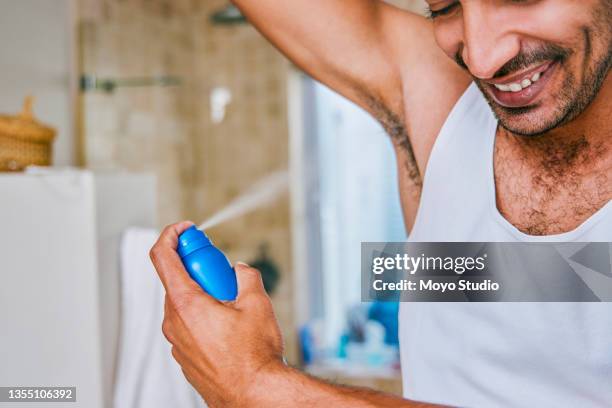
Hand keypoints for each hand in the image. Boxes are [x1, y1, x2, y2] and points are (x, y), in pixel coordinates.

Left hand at [150, 222, 285, 406]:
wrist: (254, 395)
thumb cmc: (253, 356)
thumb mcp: (257, 304)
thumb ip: (246, 276)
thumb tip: (241, 271)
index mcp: (186, 303)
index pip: (162, 257)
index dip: (172, 235)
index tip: (186, 229)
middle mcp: (174, 322)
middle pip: (177, 280)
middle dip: (199, 268)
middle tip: (223, 270)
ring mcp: (177, 341)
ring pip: (185, 304)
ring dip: (204, 294)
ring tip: (234, 305)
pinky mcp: (185, 356)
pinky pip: (189, 325)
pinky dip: (205, 316)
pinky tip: (229, 327)